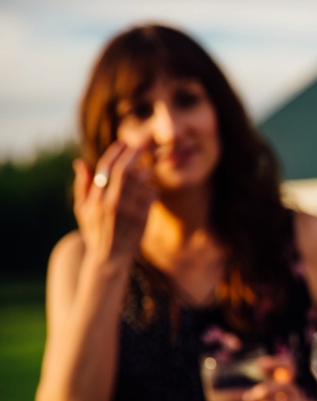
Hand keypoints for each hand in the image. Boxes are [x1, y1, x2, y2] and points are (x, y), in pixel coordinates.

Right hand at [73, 138, 156, 263]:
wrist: (111, 258)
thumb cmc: (94, 230)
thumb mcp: (82, 209)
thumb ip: (82, 185)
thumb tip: (80, 162)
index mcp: (96, 199)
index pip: (106, 168)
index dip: (116, 152)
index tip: (123, 142)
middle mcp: (113, 203)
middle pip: (126, 171)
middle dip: (134, 154)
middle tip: (140, 144)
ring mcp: (130, 210)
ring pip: (141, 181)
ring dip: (145, 170)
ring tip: (146, 166)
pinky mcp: (144, 217)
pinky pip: (152, 193)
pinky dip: (152, 186)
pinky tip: (149, 187)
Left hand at [244, 355, 316, 400]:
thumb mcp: (281, 396)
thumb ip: (268, 390)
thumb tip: (248, 388)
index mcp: (289, 384)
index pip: (288, 367)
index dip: (276, 364)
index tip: (259, 366)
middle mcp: (296, 394)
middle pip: (286, 386)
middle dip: (267, 390)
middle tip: (249, 398)